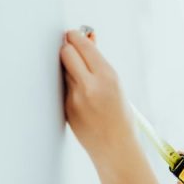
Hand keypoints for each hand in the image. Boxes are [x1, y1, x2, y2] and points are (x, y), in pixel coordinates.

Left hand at [60, 28, 133, 159]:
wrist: (116, 148)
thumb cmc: (120, 114)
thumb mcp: (116, 85)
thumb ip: (99, 61)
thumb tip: (87, 36)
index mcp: (107, 77)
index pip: (81, 45)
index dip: (75, 37)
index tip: (73, 35)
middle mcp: (89, 86)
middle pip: (66, 52)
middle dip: (68, 47)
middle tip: (71, 48)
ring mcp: (75, 99)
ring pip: (63, 69)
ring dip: (68, 66)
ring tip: (81, 76)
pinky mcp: (66, 109)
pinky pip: (63, 87)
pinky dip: (69, 84)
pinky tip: (81, 95)